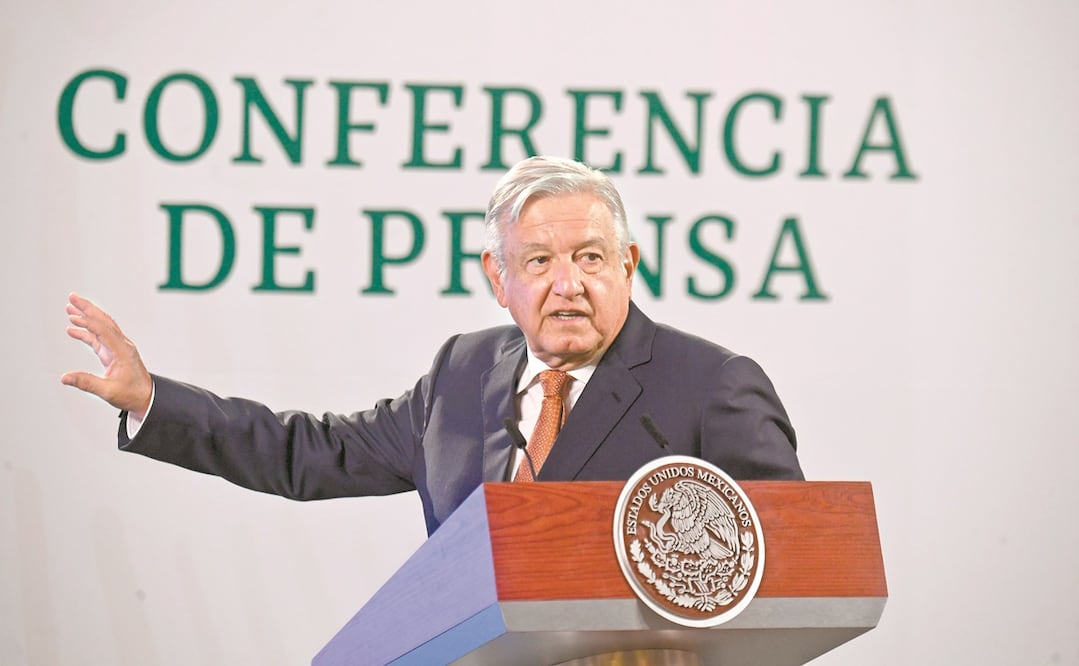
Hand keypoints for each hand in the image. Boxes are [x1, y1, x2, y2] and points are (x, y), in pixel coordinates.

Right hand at [61, 293, 153, 418]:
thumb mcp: (108, 391)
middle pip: (103, 321)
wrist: (146, 398)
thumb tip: (65, 377)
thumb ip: (86, 383)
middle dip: (88, 308)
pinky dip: (86, 332)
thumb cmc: (132, 394)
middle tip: (72, 297)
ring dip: (86, 316)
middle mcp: (122, 345)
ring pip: (101, 326)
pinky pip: (98, 338)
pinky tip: (73, 329)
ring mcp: (118, 348)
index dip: (88, 323)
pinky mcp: (114, 353)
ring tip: (70, 308)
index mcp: (123, 351)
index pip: (104, 331)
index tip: (73, 317)